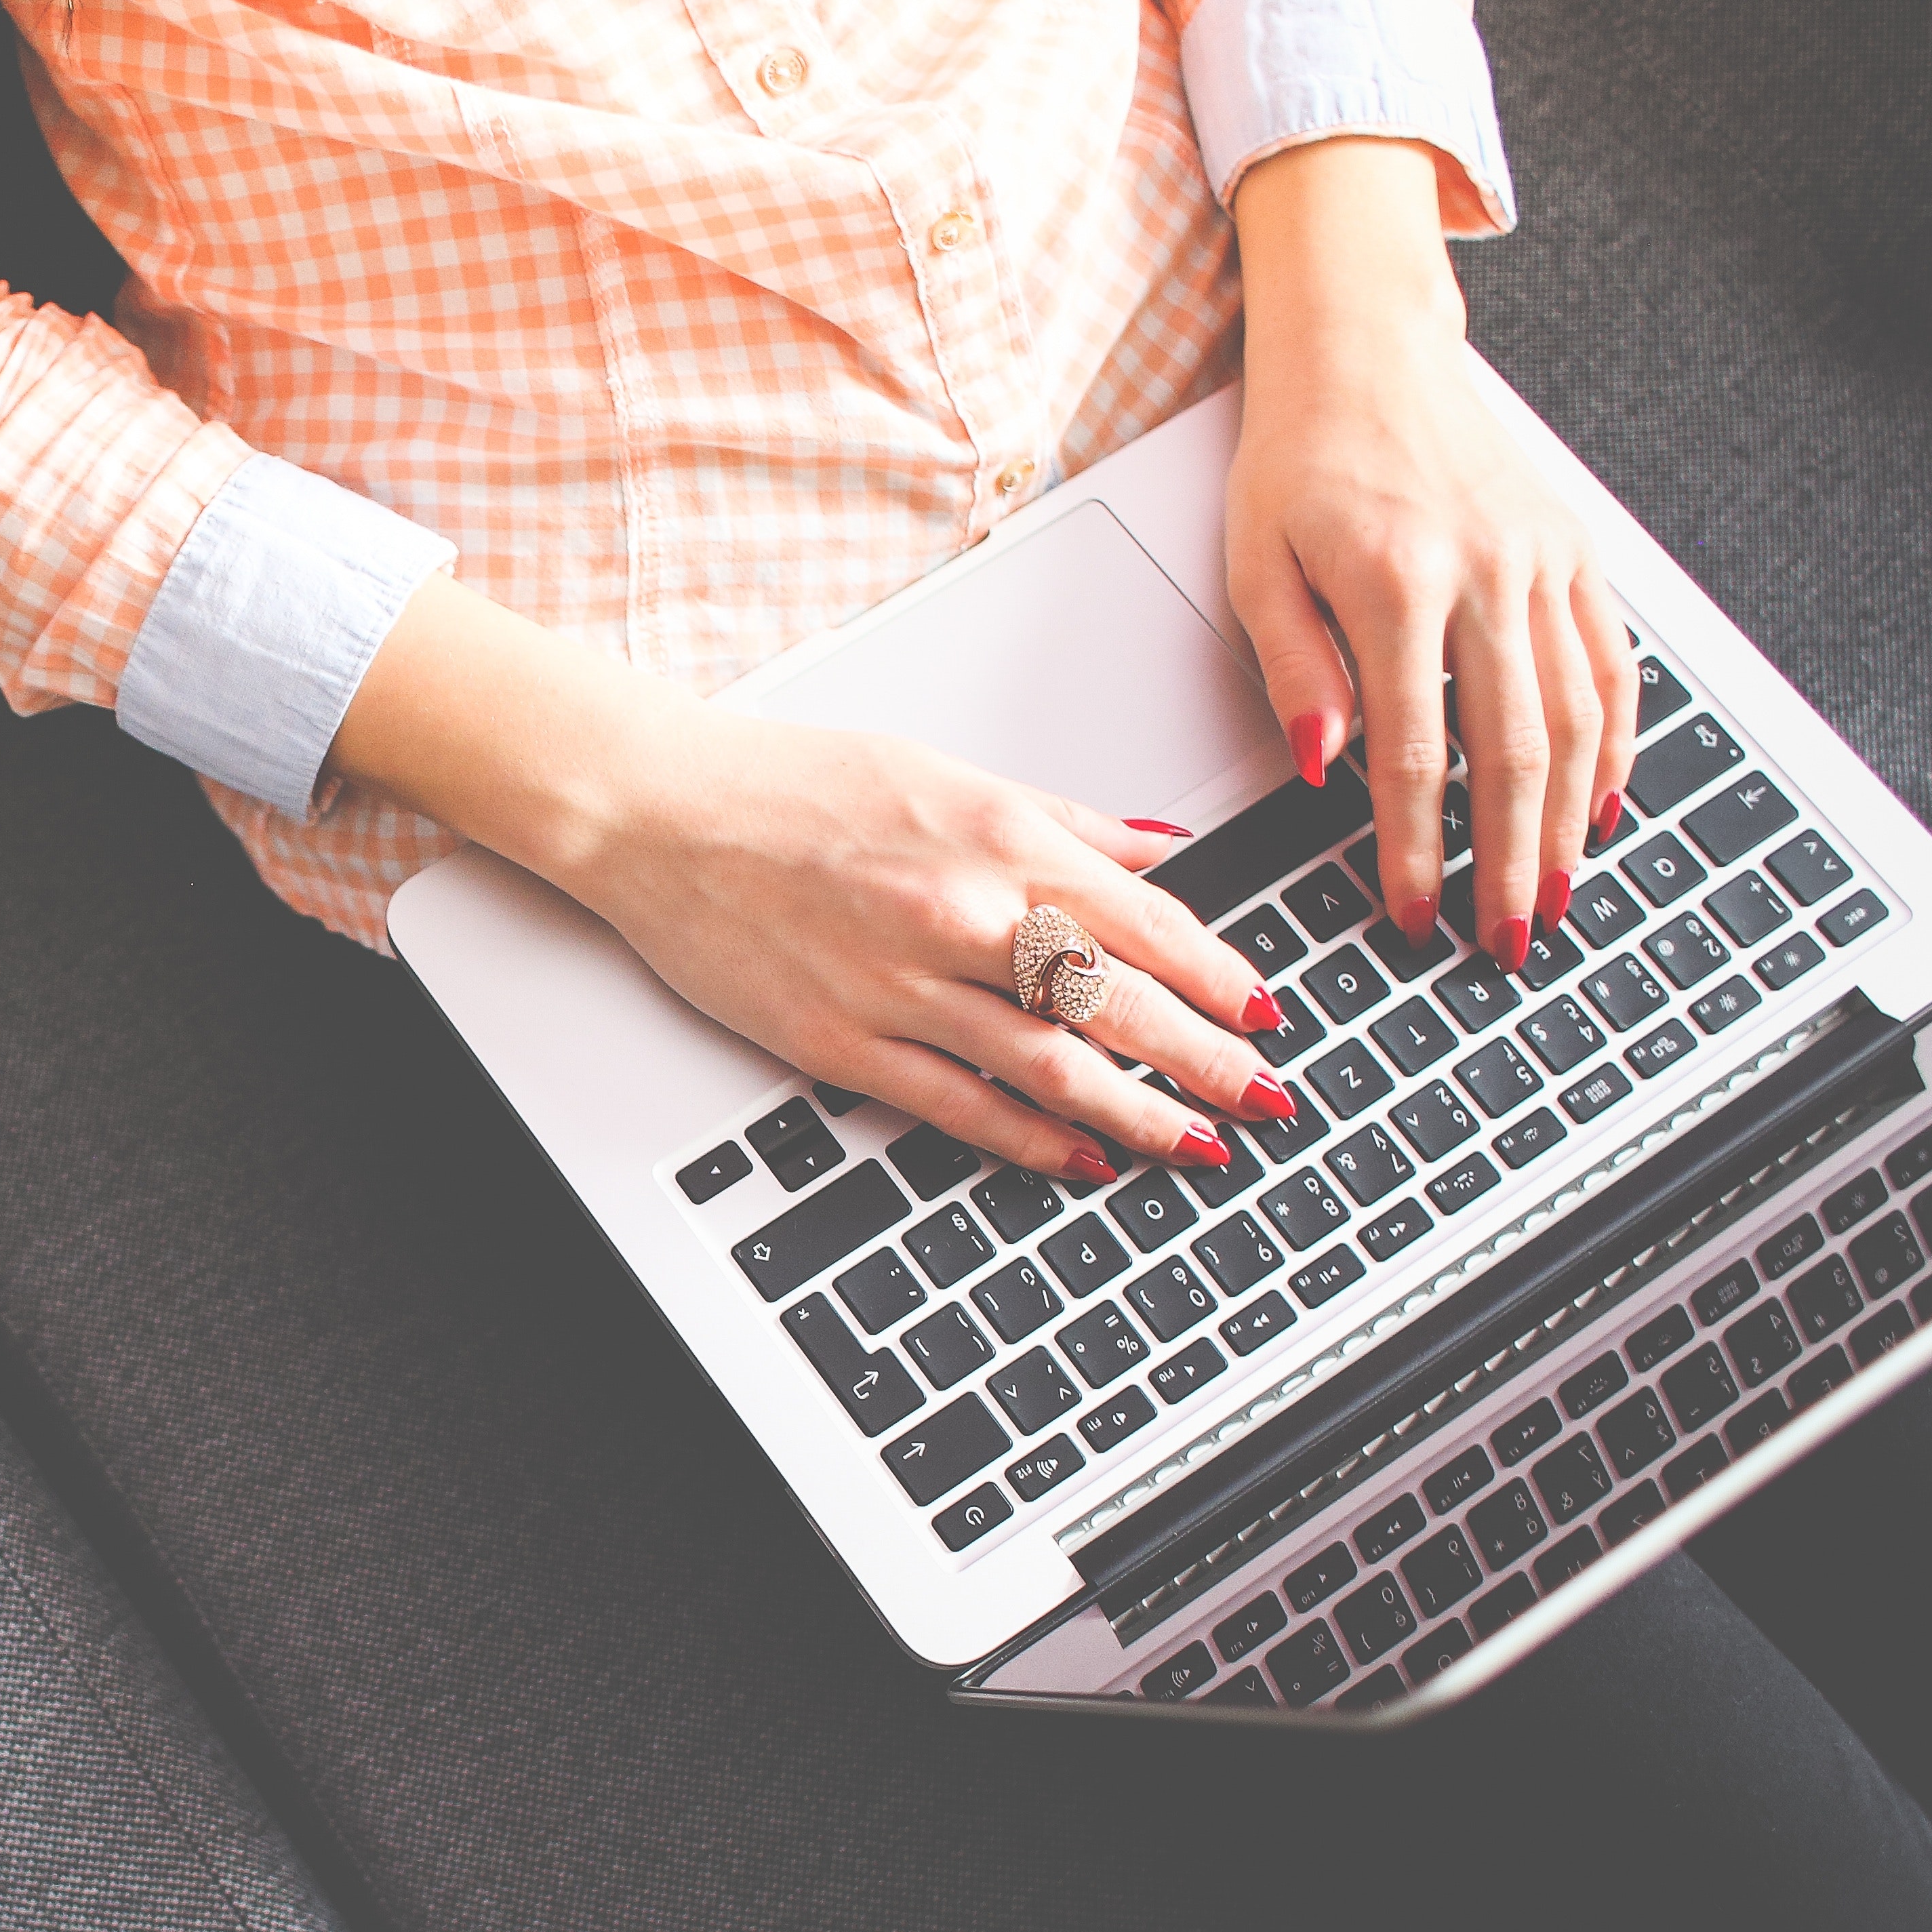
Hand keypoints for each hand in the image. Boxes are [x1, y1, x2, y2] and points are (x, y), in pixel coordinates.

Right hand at [328, 581, 1293, 1179]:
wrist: (663, 811)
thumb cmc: (793, 784)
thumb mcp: (946, 773)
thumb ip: (1063, 821)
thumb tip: (1159, 852)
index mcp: (998, 837)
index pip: (1146, 922)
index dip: (1219, 978)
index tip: (1267, 1015)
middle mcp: (962, 912)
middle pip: (1119, 1003)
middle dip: (1208, 1061)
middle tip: (1269, 1101)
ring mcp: (902, 985)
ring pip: (1053, 1065)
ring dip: (1140, 1114)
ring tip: (1201, 1146)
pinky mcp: (842, 1041)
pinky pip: (960, 1104)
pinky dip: (1033, 1138)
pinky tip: (1083, 1159)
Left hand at [1229, 141, 1637, 970]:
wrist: (1366, 352)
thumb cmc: (1300, 457)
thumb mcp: (1256, 563)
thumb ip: (1293, 669)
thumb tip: (1323, 767)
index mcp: (1399, 585)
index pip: (1415, 755)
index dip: (1417, 850)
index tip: (1412, 913)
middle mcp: (1487, 575)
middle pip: (1514, 752)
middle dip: (1512, 861)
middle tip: (1508, 939)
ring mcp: (1543, 562)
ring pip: (1579, 717)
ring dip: (1572, 820)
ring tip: (1559, 893)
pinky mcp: (1575, 551)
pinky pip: (1611, 662)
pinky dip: (1615, 741)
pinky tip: (1601, 803)